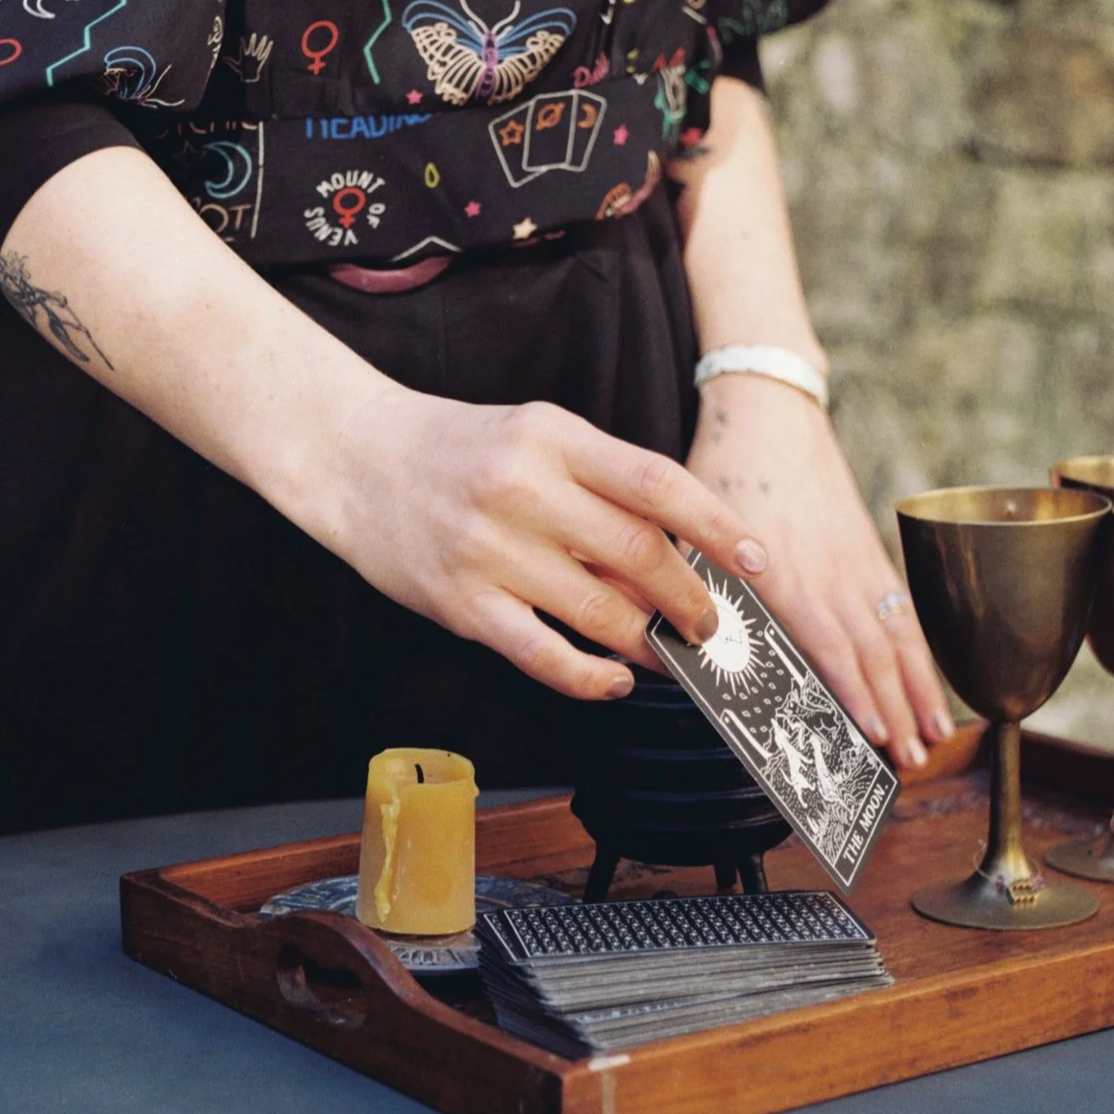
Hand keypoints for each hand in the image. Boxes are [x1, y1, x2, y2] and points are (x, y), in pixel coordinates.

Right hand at [322, 390, 771, 702]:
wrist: (355, 459)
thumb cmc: (459, 449)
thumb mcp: (537, 433)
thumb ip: (603, 480)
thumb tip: (681, 547)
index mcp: (553, 438)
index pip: (657, 483)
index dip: (719, 527)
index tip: (757, 561)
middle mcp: (524, 490)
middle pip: (638, 554)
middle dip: (691, 599)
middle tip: (711, 623)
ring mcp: (489, 550)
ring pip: (600, 612)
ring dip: (647, 643)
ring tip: (664, 651)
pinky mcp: (462, 603)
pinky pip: (544, 655)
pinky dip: (591, 678)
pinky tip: (612, 680)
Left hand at [685, 374, 953, 768]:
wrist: (768, 413)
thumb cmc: (722, 468)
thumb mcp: (689, 521)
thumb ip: (678, 581)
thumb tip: (659, 638)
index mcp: (779, 567)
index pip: (821, 639)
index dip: (848, 688)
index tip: (868, 732)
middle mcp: (826, 569)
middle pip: (869, 647)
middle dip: (892, 708)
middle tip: (909, 762)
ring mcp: (854, 561)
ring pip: (895, 633)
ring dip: (917, 688)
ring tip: (934, 737)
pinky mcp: (868, 551)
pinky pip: (901, 609)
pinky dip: (920, 651)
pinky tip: (931, 684)